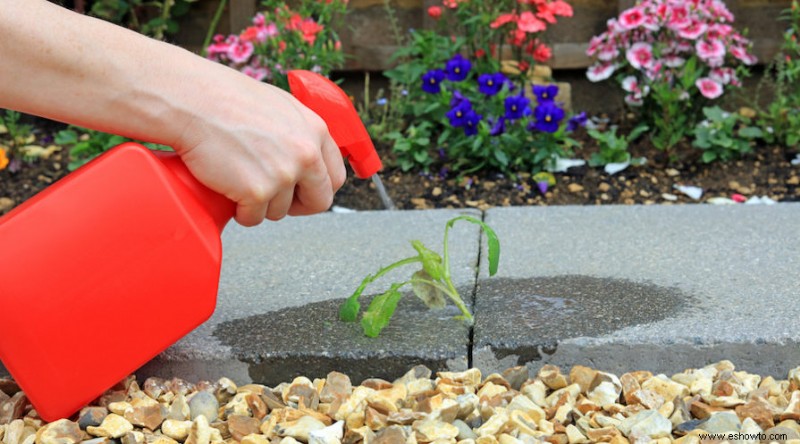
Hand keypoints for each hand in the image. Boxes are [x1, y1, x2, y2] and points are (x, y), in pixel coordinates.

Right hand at [172, 68, 346, 225]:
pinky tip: (227, 189)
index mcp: (316, 131)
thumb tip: (306, 156)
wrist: (192, 100)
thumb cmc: (226, 98)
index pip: (335, 176)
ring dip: (260, 204)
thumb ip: (299, 131)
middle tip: (273, 198)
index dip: (317, 188)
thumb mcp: (279, 106)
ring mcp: (283, 174)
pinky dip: (239, 211)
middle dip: (297, 206)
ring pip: (280, 211)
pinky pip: (253, 218)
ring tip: (238, 179)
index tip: (301, 191)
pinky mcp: (257, 192)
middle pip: (319, 202)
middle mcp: (306, 154)